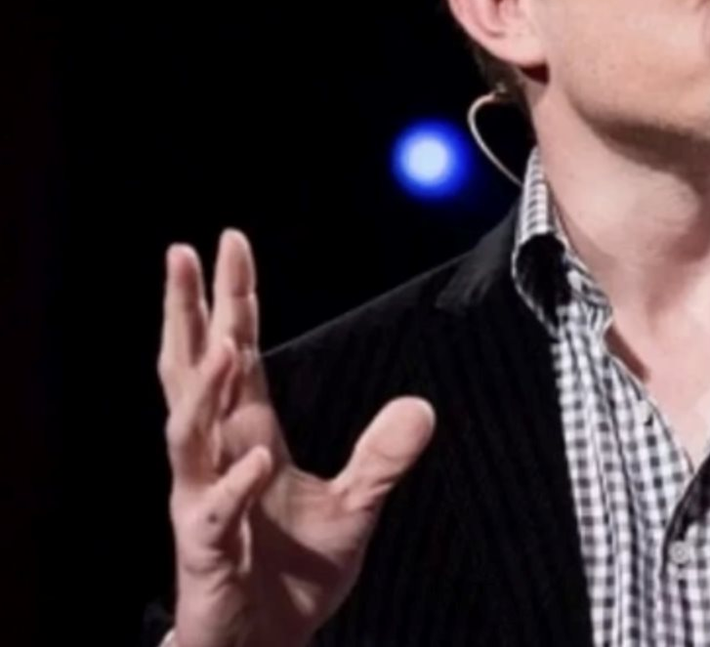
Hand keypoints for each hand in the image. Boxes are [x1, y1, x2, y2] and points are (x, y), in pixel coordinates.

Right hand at [160, 230, 435, 646]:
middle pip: (190, 372)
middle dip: (185, 313)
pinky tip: (256, 458)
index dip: (231, 299)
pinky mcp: (206, 552)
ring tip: (224, 343)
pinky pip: (214, 512)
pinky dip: (235, 484)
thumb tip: (421, 405)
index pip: (235, 354)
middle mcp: (215, 459)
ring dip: (204, 389)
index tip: (228, 241)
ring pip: (188, 434)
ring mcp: (203, 502)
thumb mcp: (356, 505)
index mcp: (248, 436)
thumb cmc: (295, 575)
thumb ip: (384, 456)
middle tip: (182, 253)